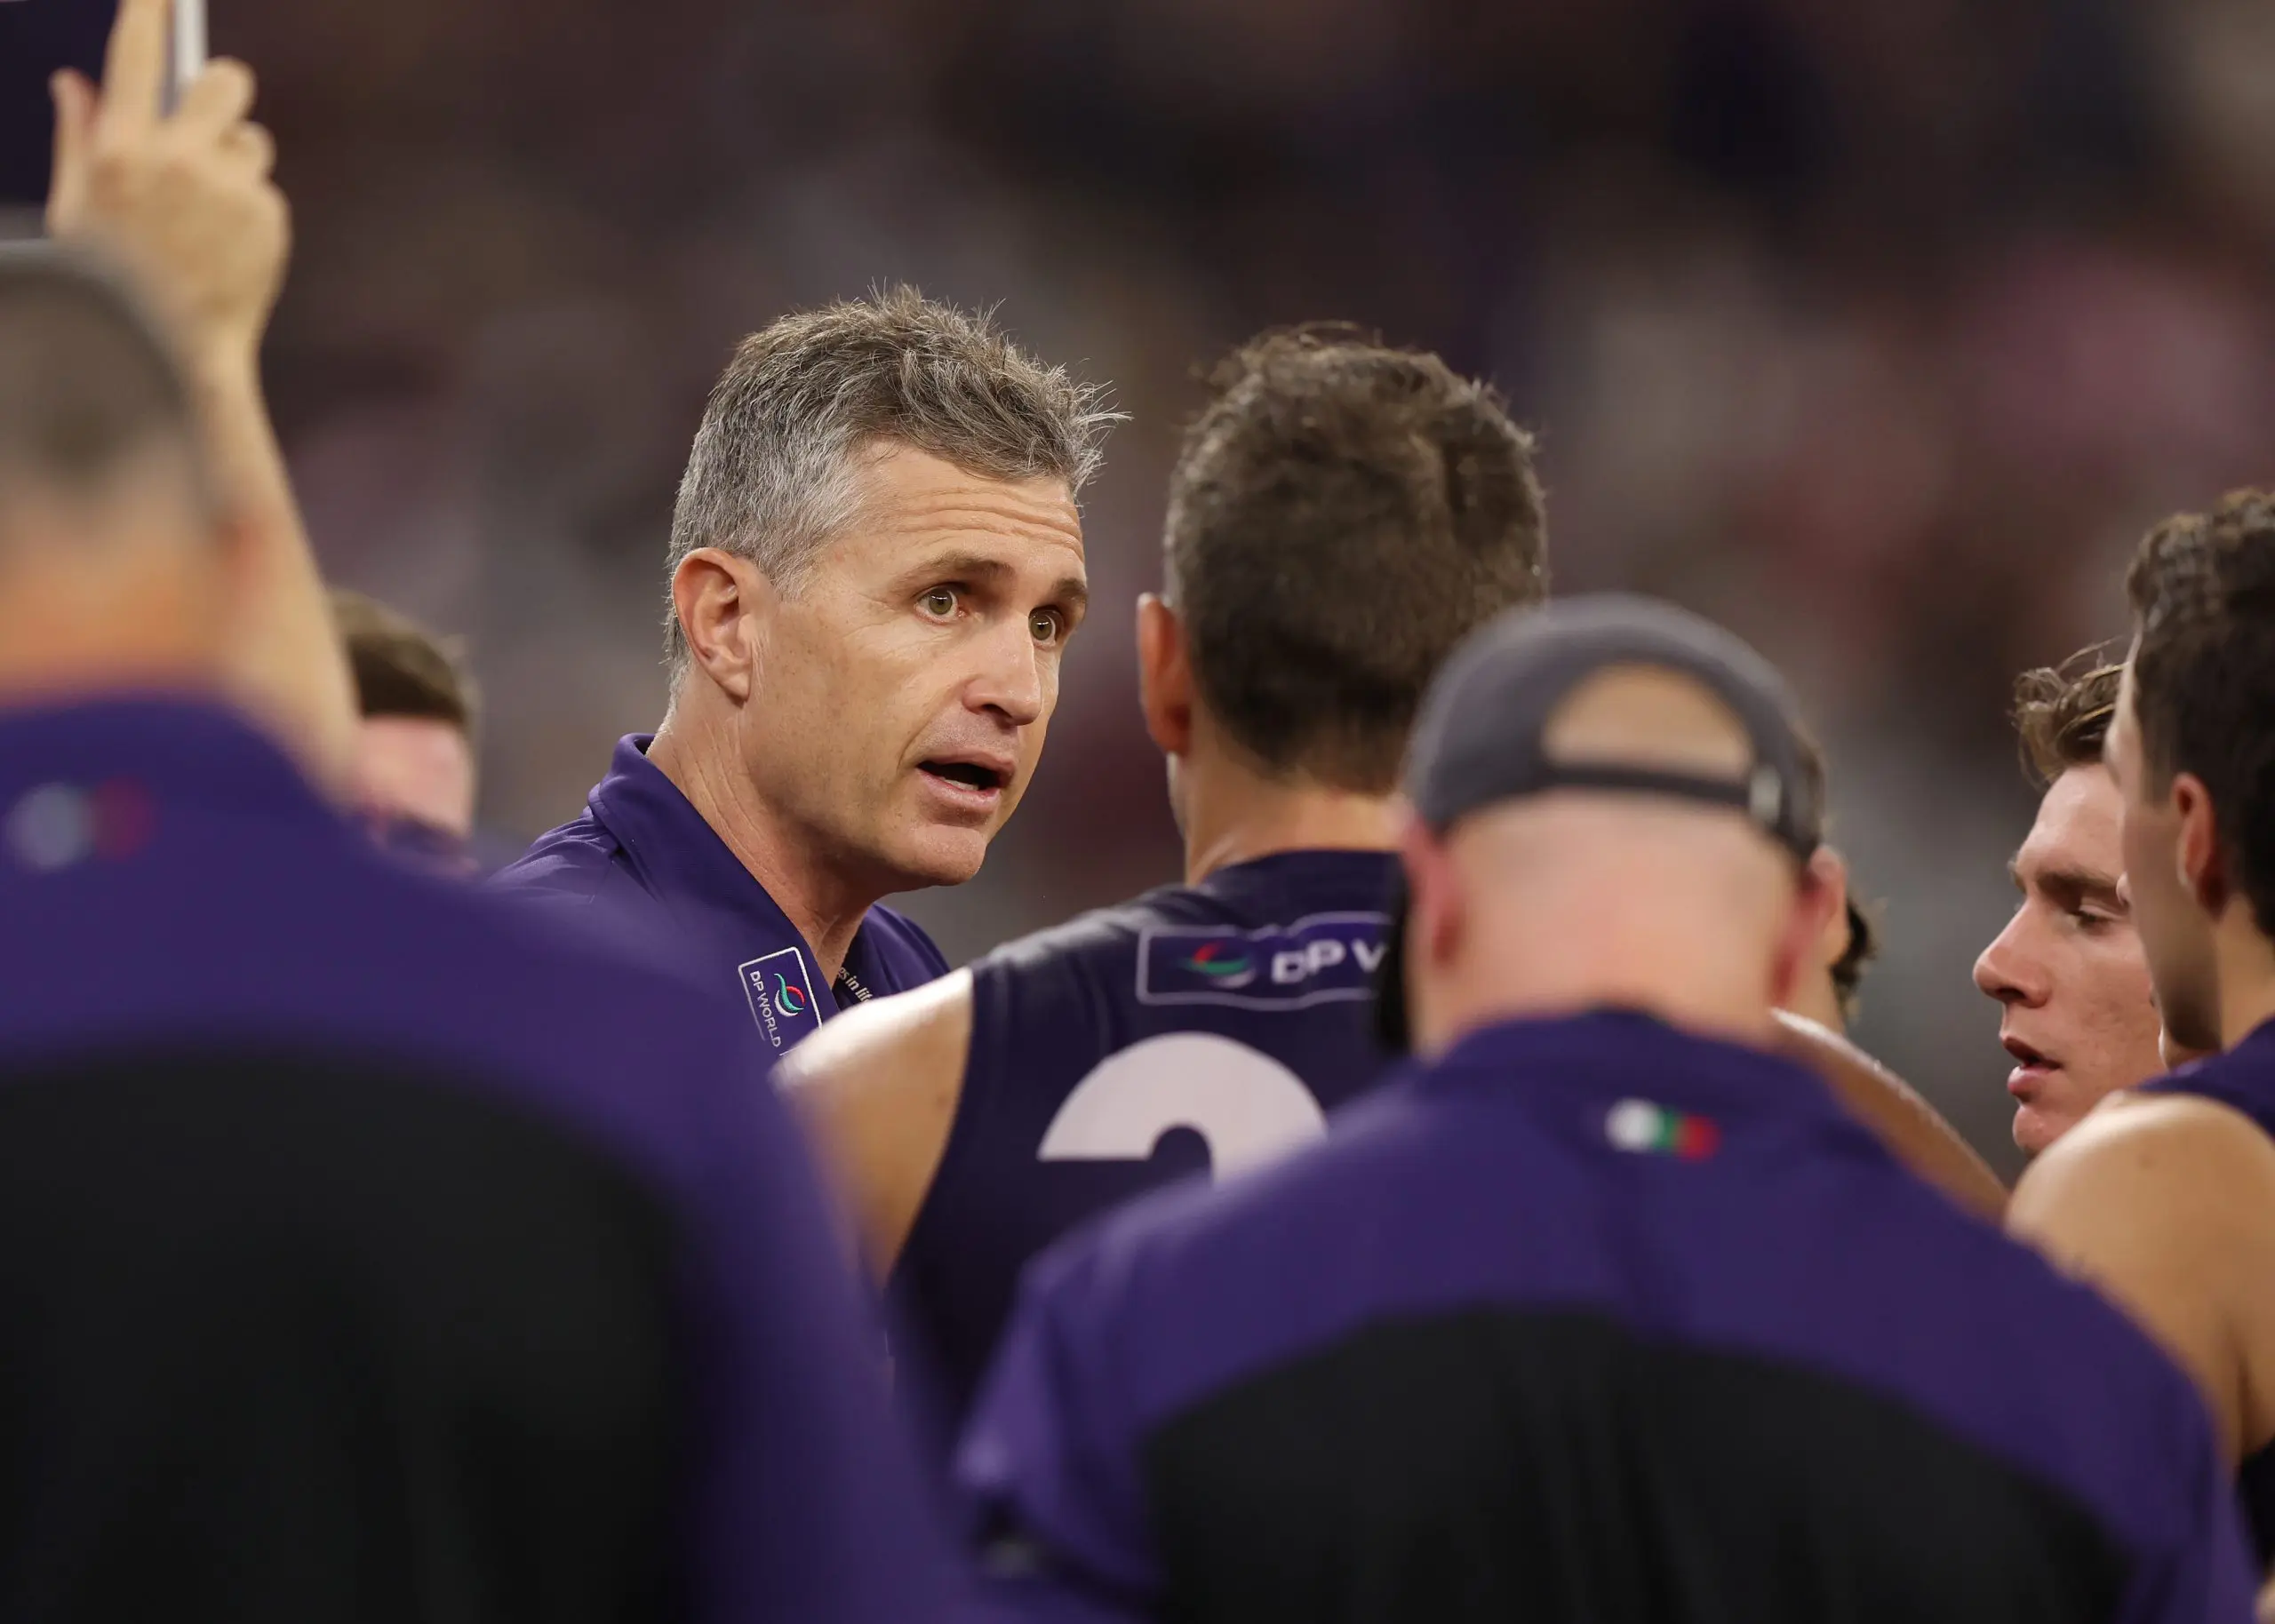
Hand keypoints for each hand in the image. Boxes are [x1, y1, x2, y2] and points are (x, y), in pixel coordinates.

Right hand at [47, 0, 286, 370]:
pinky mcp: (269, 217)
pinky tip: (226, 247)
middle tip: (207, 122)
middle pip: (225, 81)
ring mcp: (229, 188)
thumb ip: (77, 138)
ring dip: (235, 164)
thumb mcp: (75, 210)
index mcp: (120, 151)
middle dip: (220, 92)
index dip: (149, 10)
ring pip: (250, 141)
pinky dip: (250, 211)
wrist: (171, 352)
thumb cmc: (111, 283)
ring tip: (208, 215)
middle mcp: (178, 160)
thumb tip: (73, 82)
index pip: (136, 57)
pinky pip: (265, 190)